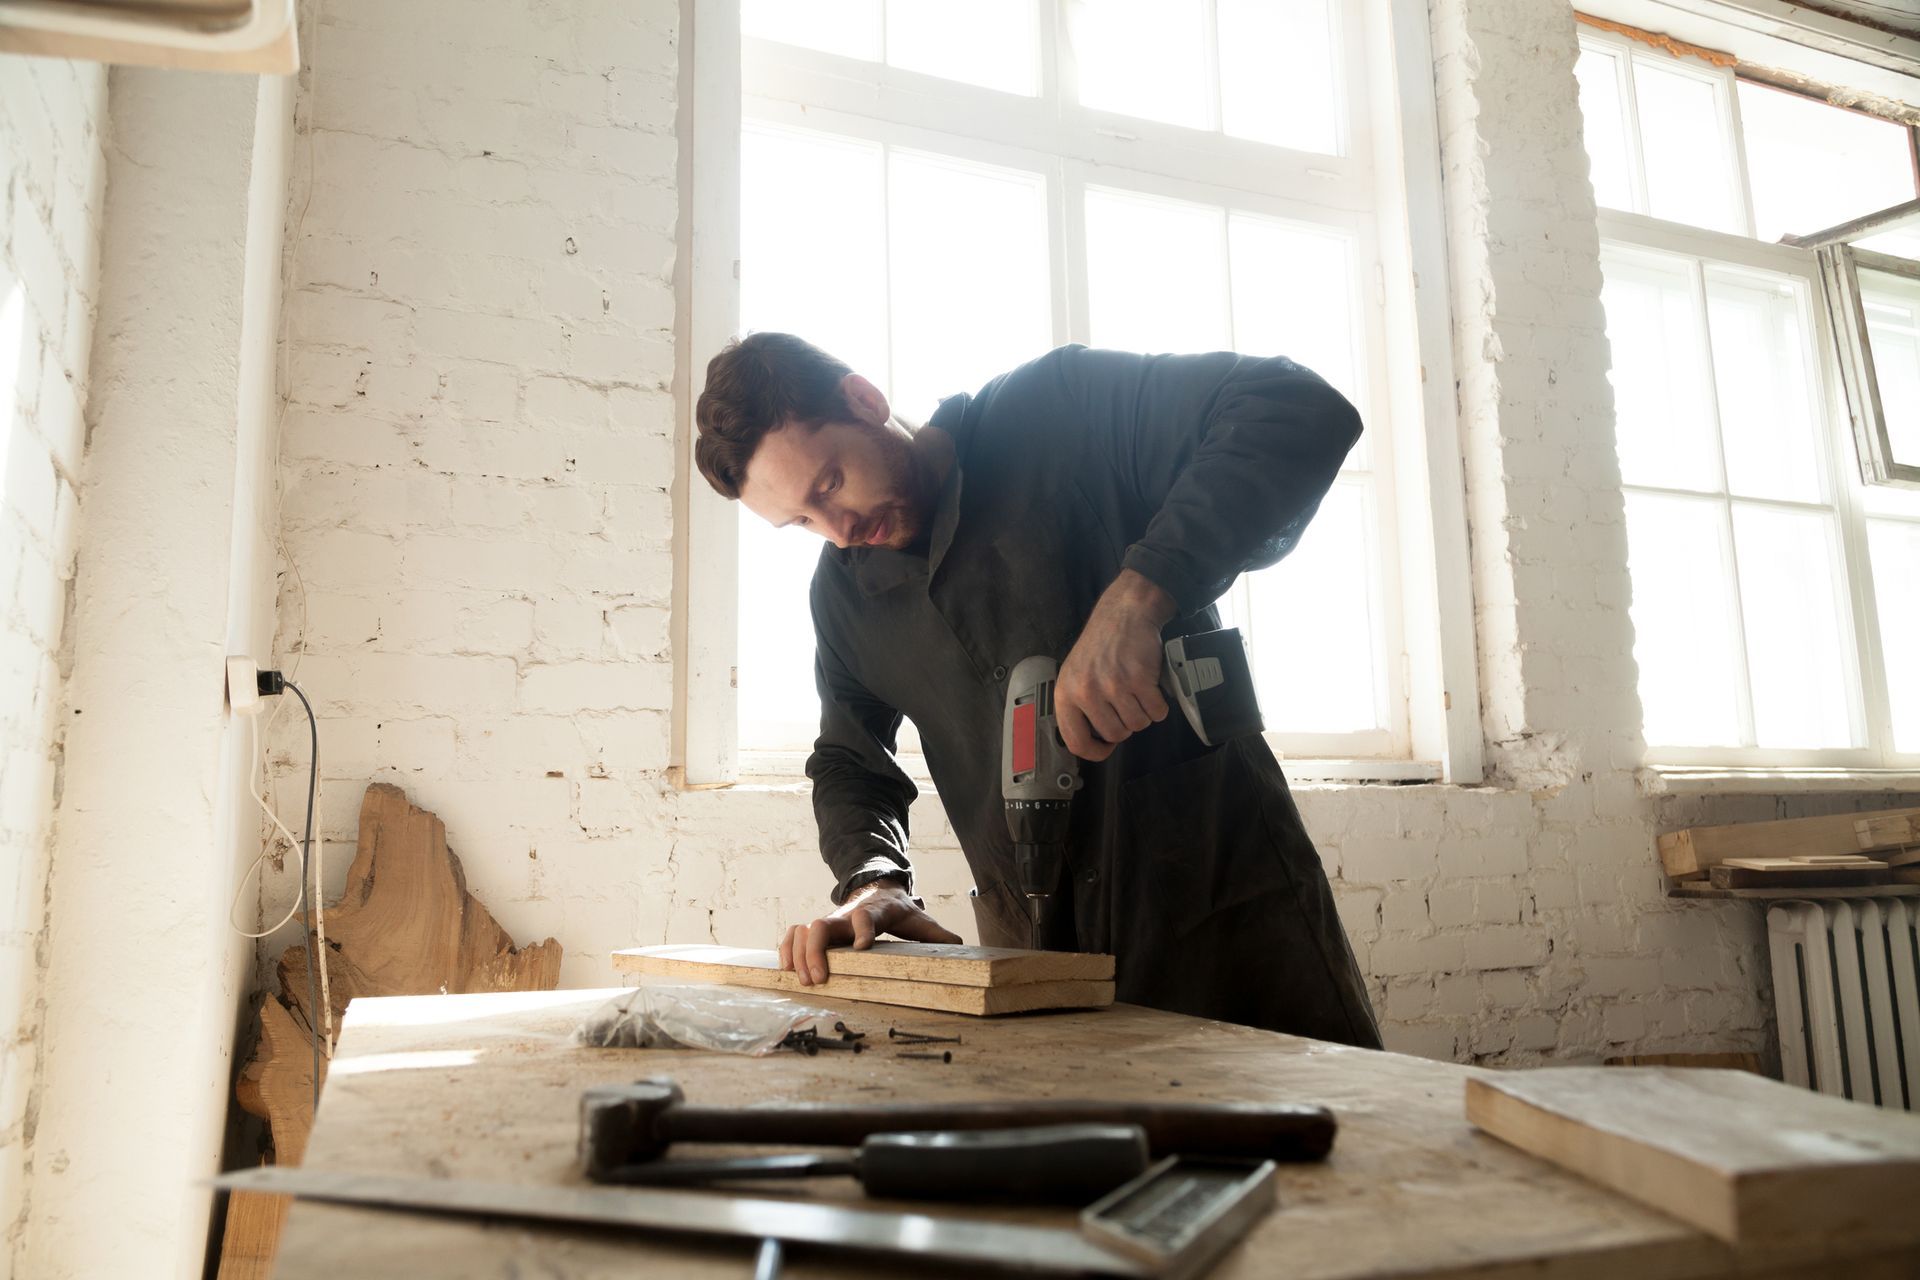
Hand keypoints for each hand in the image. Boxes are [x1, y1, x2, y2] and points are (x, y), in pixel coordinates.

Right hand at [777, 880, 962, 985]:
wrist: (877, 891)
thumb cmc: (897, 910)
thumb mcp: (919, 919)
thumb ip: (938, 935)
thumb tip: (960, 948)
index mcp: (875, 911)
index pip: (866, 916)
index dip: (863, 929)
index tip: (862, 947)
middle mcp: (846, 916)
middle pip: (821, 925)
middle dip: (816, 952)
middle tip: (819, 978)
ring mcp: (828, 923)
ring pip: (802, 930)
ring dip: (798, 955)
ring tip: (804, 981)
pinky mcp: (816, 931)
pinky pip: (793, 936)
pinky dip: (786, 950)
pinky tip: (786, 970)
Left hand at [1056, 569, 1175, 761]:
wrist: (1126, 612)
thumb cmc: (1103, 643)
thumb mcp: (1077, 673)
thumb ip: (1080, 705)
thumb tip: (1093, 740)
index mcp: (1066, 693)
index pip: (1076, 742)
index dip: (1095, 752)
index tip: (1106, 748)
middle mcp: (1086, 692)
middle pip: (1115, 735)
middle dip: (1127, 723)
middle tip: (1127, 702)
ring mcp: (1113, 686)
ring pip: (1138, 725)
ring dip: (1144, 712)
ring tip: (1138, 690)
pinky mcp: (1138, 680)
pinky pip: (1156, 712)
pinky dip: (1159, 703)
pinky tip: (1151, 686)